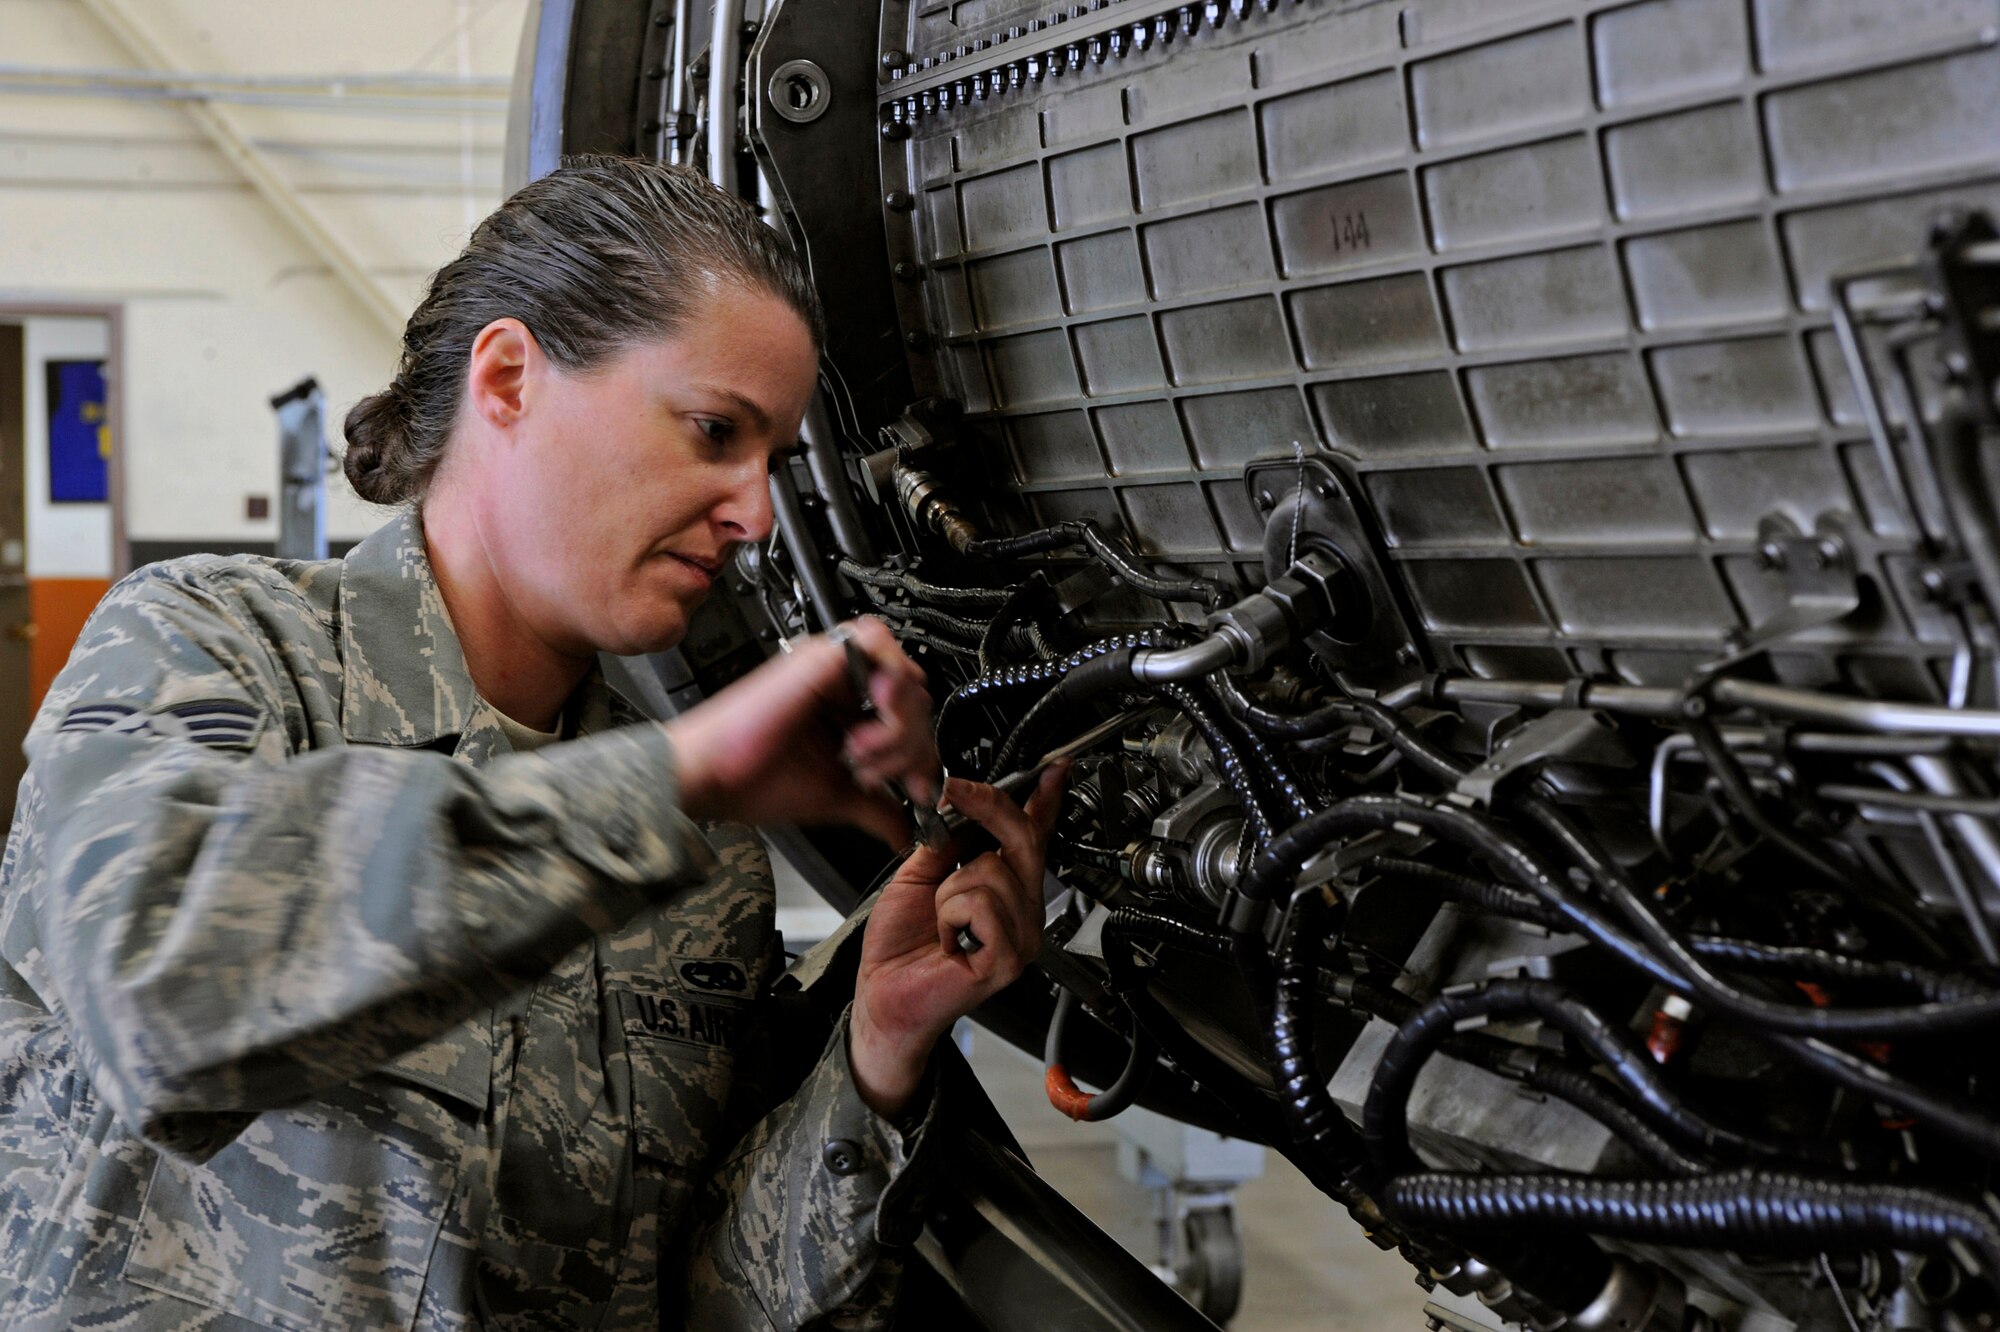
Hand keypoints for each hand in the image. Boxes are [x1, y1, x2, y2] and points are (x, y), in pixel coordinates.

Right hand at [663, 617, 938, 846]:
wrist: (709, 776)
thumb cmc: (751, 780)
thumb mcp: (833, 795)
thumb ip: (874, 805)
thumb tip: (903, 830)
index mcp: (842, 708)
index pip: (909, 714)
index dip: (921, 752)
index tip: (918, 789)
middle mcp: (838, 681)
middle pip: (914, 694)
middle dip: (910, 744)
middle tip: (878, 773)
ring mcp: (829, 666)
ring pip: (903, 672)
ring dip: (897, 720)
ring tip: (860, 753)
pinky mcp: (817, 657)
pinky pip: (876, 643)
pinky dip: (887, 682)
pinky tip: (869, 721)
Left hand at [848, 765, 1068, 1116]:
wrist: (882, 995)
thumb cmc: (899, 947)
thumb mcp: (919, 875)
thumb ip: (947, 842)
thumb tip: (963, 805)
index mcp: (1004, 890)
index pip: (1033, 837)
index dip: (1044, 800)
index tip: (1055, 770)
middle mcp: (1022, 911)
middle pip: (1022, 839)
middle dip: (985, 808)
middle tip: (956, 794)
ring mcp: (1021, 936)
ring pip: (992, 870)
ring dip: (950, 890)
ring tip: (942, 922)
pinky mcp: (1009, 958)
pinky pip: (981, 904)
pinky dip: (950, 915)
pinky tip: (948, 940)